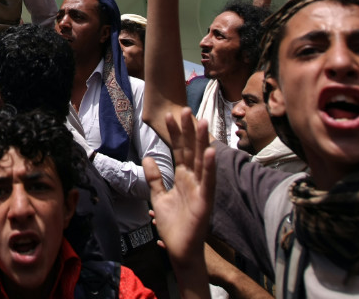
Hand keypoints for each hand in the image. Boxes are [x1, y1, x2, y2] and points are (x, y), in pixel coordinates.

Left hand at [143, 108, 213, 268]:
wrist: (180, 250)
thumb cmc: (173, 226)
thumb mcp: (159, 197)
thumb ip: (155, 178)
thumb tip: (148, 157)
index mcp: (183, 178)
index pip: (178, 150)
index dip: (174, 133)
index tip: (169, 115)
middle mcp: (194, 180)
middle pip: (190, 150)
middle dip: (188, 130)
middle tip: (184, 108)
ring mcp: (201, 189)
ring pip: (202, 161)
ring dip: (202, 142)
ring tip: (202, 122)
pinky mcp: (205, 201)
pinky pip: (208, 181)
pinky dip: (210, 167)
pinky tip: (210, 152)